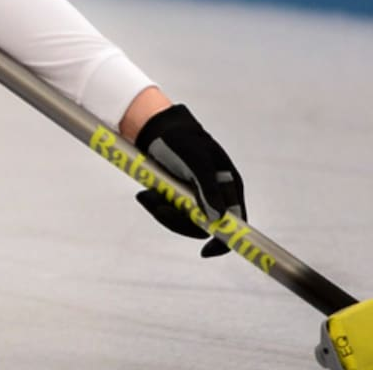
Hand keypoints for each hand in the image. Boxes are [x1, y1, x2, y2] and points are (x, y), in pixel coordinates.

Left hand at [134, 104, 246, 256]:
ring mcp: (196, 196)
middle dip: (178, 221)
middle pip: (203, 226)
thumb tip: (217, 219)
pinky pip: (169, 210)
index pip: (236, 223)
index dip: (225, 242)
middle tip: (157, 207)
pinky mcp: (178, 194)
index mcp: (228, 186)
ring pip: (183, 220)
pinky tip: (144, 193)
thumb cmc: (182, 139)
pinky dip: (156, 205)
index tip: (206, 252)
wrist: (158, 127)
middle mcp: (215, 194)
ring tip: (145, 196)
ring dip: (163, 213)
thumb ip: (208, 188)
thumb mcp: (197, 160)